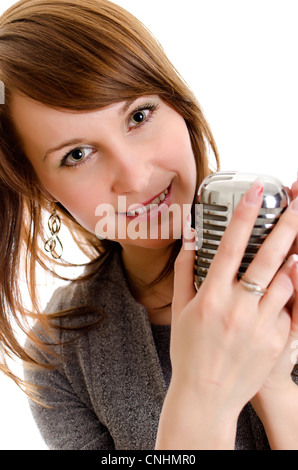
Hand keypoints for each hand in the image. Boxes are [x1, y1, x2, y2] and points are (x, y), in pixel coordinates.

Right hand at [170, 180, 297, 417]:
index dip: (244, 214)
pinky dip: (290, 293)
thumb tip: (190, 237)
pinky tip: (286, 286)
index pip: (231, 245)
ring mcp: (261, 324)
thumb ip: (184, 270)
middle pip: (268, 257)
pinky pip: (291, 308)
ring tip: (294, 244)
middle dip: (287, 225)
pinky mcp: (278, 340)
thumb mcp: (180, 308)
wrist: (207, 395)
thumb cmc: (189, 349)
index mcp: (211, 296)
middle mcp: (238, 307)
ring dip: (292, 259)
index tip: (256, 191)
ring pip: (287, 281)